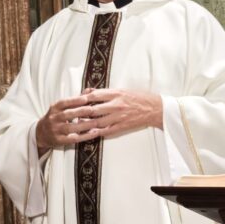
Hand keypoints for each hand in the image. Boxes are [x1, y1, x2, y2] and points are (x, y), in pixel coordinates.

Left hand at [36, 88, 162, 150]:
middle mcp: (116, 105)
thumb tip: (88, 92)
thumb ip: (106, 92)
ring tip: (75, 125)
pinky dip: (95, 132)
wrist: (155, 109)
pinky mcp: (121, 127)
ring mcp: (118, 117)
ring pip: (96, 122)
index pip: (94, 96)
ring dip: (84, 124)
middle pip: (92, 110)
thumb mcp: (123, 90)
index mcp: (116, 94)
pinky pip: (105, 131)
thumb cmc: (139, 98)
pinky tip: (87, 133)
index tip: (74, 101)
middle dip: (79, 113)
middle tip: (69, 115)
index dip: (82, 98)